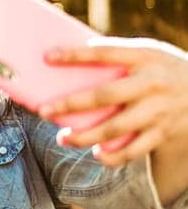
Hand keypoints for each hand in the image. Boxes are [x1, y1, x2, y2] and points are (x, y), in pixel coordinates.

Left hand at [40, 37, 187, 166]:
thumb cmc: (163, 67)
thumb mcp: (148, 52)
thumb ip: (116, 56)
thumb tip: (68, 61)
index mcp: (145, 56)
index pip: (104, 52)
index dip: (75, 54)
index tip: (48, 57)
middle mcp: (151, 83)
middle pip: (105, 96)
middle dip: (71, 104)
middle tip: (43, 110)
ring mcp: (159, 110)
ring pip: (116, 128)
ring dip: (86, 136)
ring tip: (63, 137)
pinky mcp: (164, 132)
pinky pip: (135, 149)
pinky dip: (113, 156)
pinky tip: (95, 154)